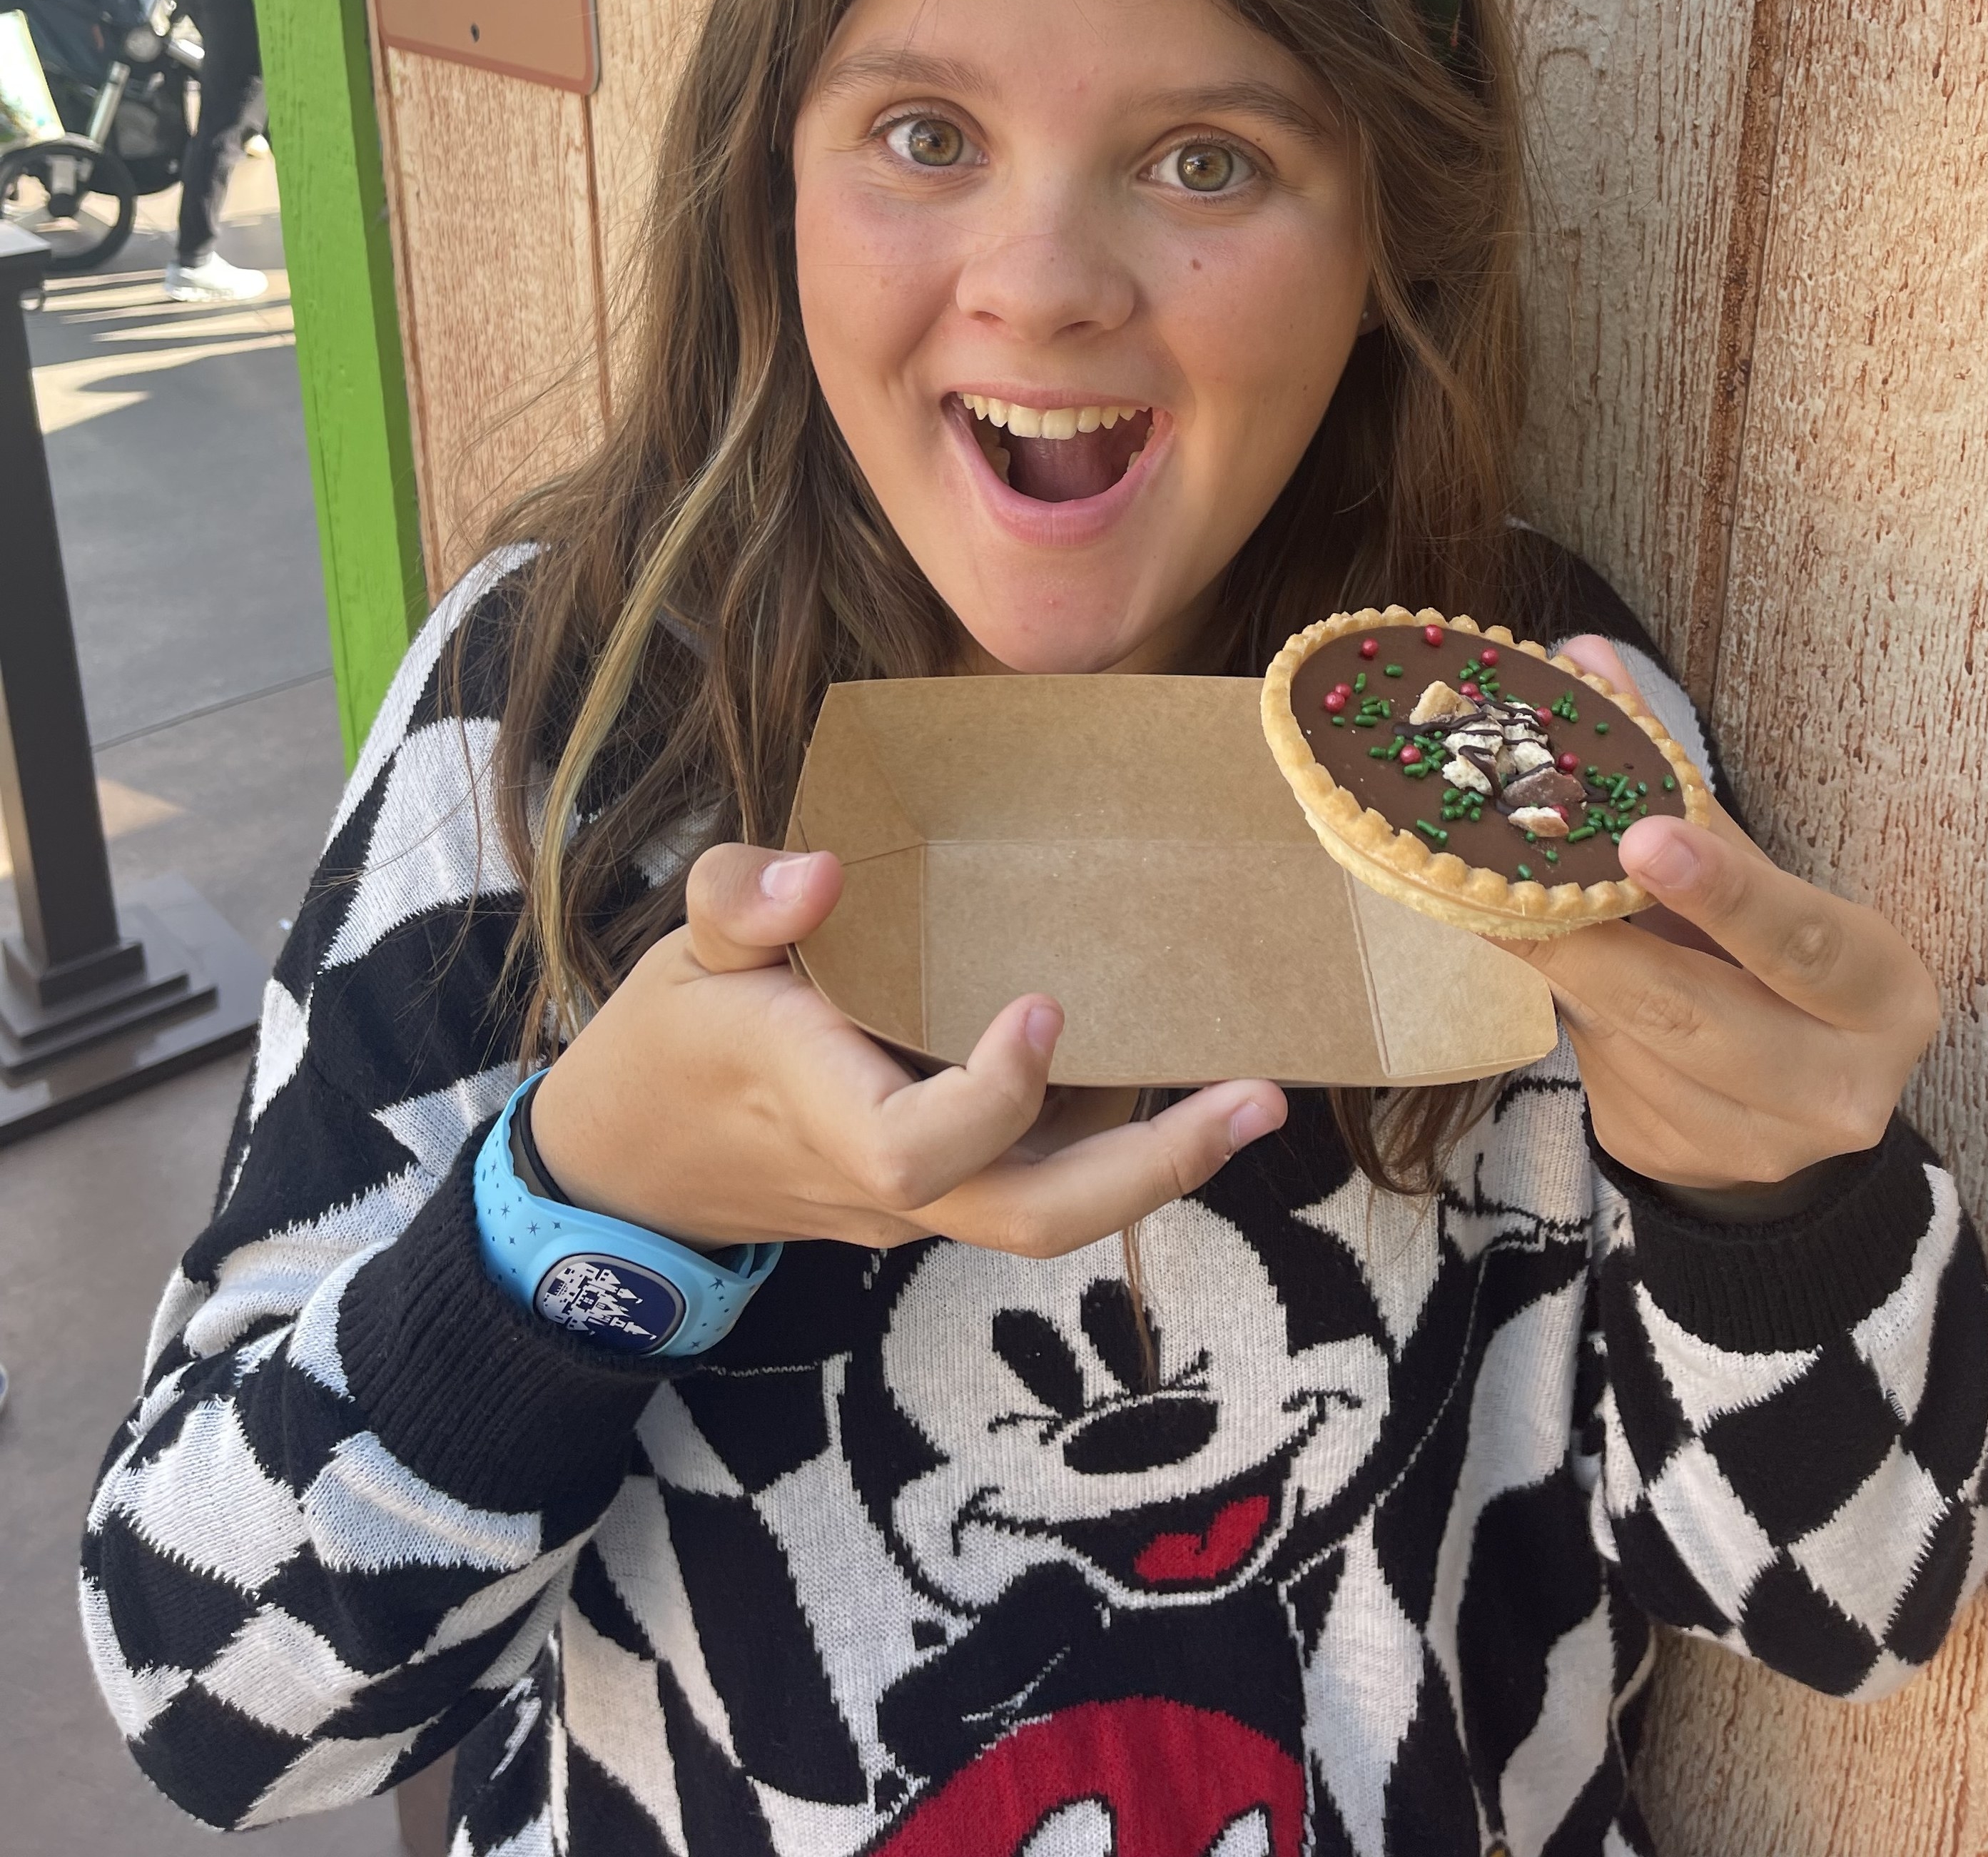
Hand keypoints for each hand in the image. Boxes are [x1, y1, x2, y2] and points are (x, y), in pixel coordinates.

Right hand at [530, 842, 1287, 1257]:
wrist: (627, 1175)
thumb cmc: (665, 1047)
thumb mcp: (680, 954)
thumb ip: (741, 901)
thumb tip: (821, 870)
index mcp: (814, 1109)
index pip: (917, 1146)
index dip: (995, 1095)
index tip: (1045, 1003)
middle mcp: (881, 1180)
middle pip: (1029, 1218)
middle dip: (1154, 1169)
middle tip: (1259, 1099)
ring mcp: (915, 1206)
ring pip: (1045, 1210)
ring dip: (1151, 1158)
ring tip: (1248, 1086)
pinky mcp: (933, 1199)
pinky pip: (1027, 1182)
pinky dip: (1099, 1139)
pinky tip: (1162, 1076)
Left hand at [1492, 639, 1940, 1196]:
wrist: (1794, 1108)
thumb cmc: (1780, 963)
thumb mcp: (1762, 876)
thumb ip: (1678, 783)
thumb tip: (1583, 658)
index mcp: (1882, 995)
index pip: (1800, 939)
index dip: (1722, 890)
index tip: (1642, 836)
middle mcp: (1838, 1085)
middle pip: (1689, 1008)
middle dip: (1589, 940)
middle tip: (1499, 879)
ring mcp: (1756, 1142)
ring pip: (1627, 1043)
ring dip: (1564, 975)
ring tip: (1512, 907)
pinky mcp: (1676, 1163)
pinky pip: (1598, 1078)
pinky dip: (1568, 1018)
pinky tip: (1564, 982)